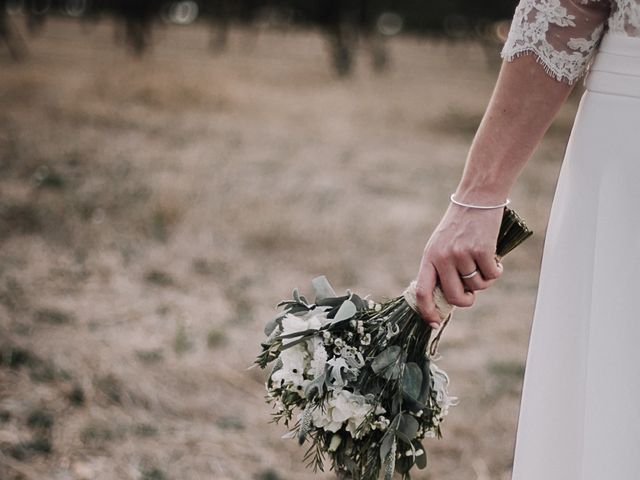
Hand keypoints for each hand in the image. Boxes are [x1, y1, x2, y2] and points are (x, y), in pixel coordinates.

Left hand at [414, 203, 503, 326]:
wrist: (477, 198)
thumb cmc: (459, 225)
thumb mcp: (441, 245)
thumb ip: (441, 269)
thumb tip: (448, 299)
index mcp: (429, 257)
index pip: (422, 292)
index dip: (427, 311)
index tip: (434, 323)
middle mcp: (443, 257)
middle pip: (454, 297)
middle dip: (466, 300)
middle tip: (471, 293)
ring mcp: (462, 254)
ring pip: (477, 286)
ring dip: (484, 279)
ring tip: (483, 261)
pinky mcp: (482, 249)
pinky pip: (492, 275)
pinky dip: (497, 270)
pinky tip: (494, 257)